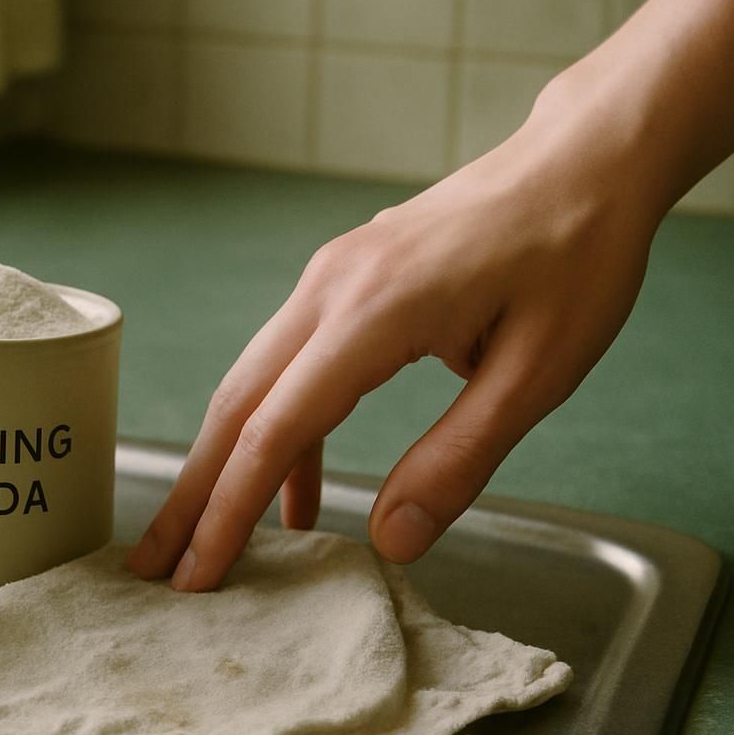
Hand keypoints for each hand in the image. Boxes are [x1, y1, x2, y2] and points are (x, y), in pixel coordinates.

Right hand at [128, 105, 659, 590]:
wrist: (583, 160)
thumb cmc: (577, 257)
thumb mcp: (539, 373)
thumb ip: (457, 459)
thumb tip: (391, 541)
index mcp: (373, 313)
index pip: (275, 429)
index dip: (230, 511)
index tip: (198, 573)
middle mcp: (328, 289)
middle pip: (235, 404)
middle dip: (192, 493)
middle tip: (150, 565)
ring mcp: (328, 279)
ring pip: (251, 383)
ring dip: (222, 462)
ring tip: (200, 538)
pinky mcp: (342, 281)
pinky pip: (290, 366)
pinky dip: (278, 431)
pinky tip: (294, 492)